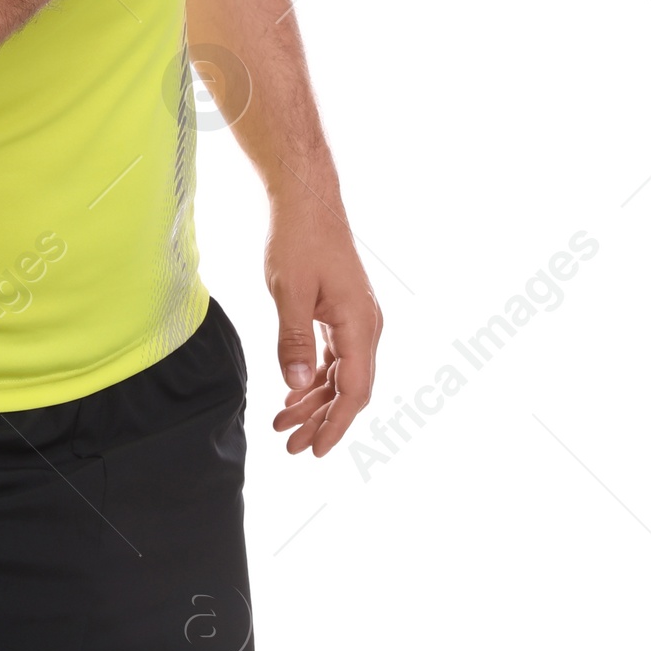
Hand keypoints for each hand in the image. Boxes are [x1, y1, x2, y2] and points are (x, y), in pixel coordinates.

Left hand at [265, 189, 380, 457]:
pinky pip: (334, 356)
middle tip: (289, 445)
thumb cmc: (298, 239)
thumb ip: (293, 340)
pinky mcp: (343, 312)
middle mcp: (367, 326)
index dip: (335, 425)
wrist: (306, 199)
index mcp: (360, 324)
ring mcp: (356, 319)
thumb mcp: (289, 291)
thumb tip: (294, 386)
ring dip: (314, 401)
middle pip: (349, 389)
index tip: (315, 451)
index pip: (354, 391)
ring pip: (341, 375)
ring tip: (284, 424)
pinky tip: (293, 392)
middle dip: (321, 420)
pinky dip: (315, 377)